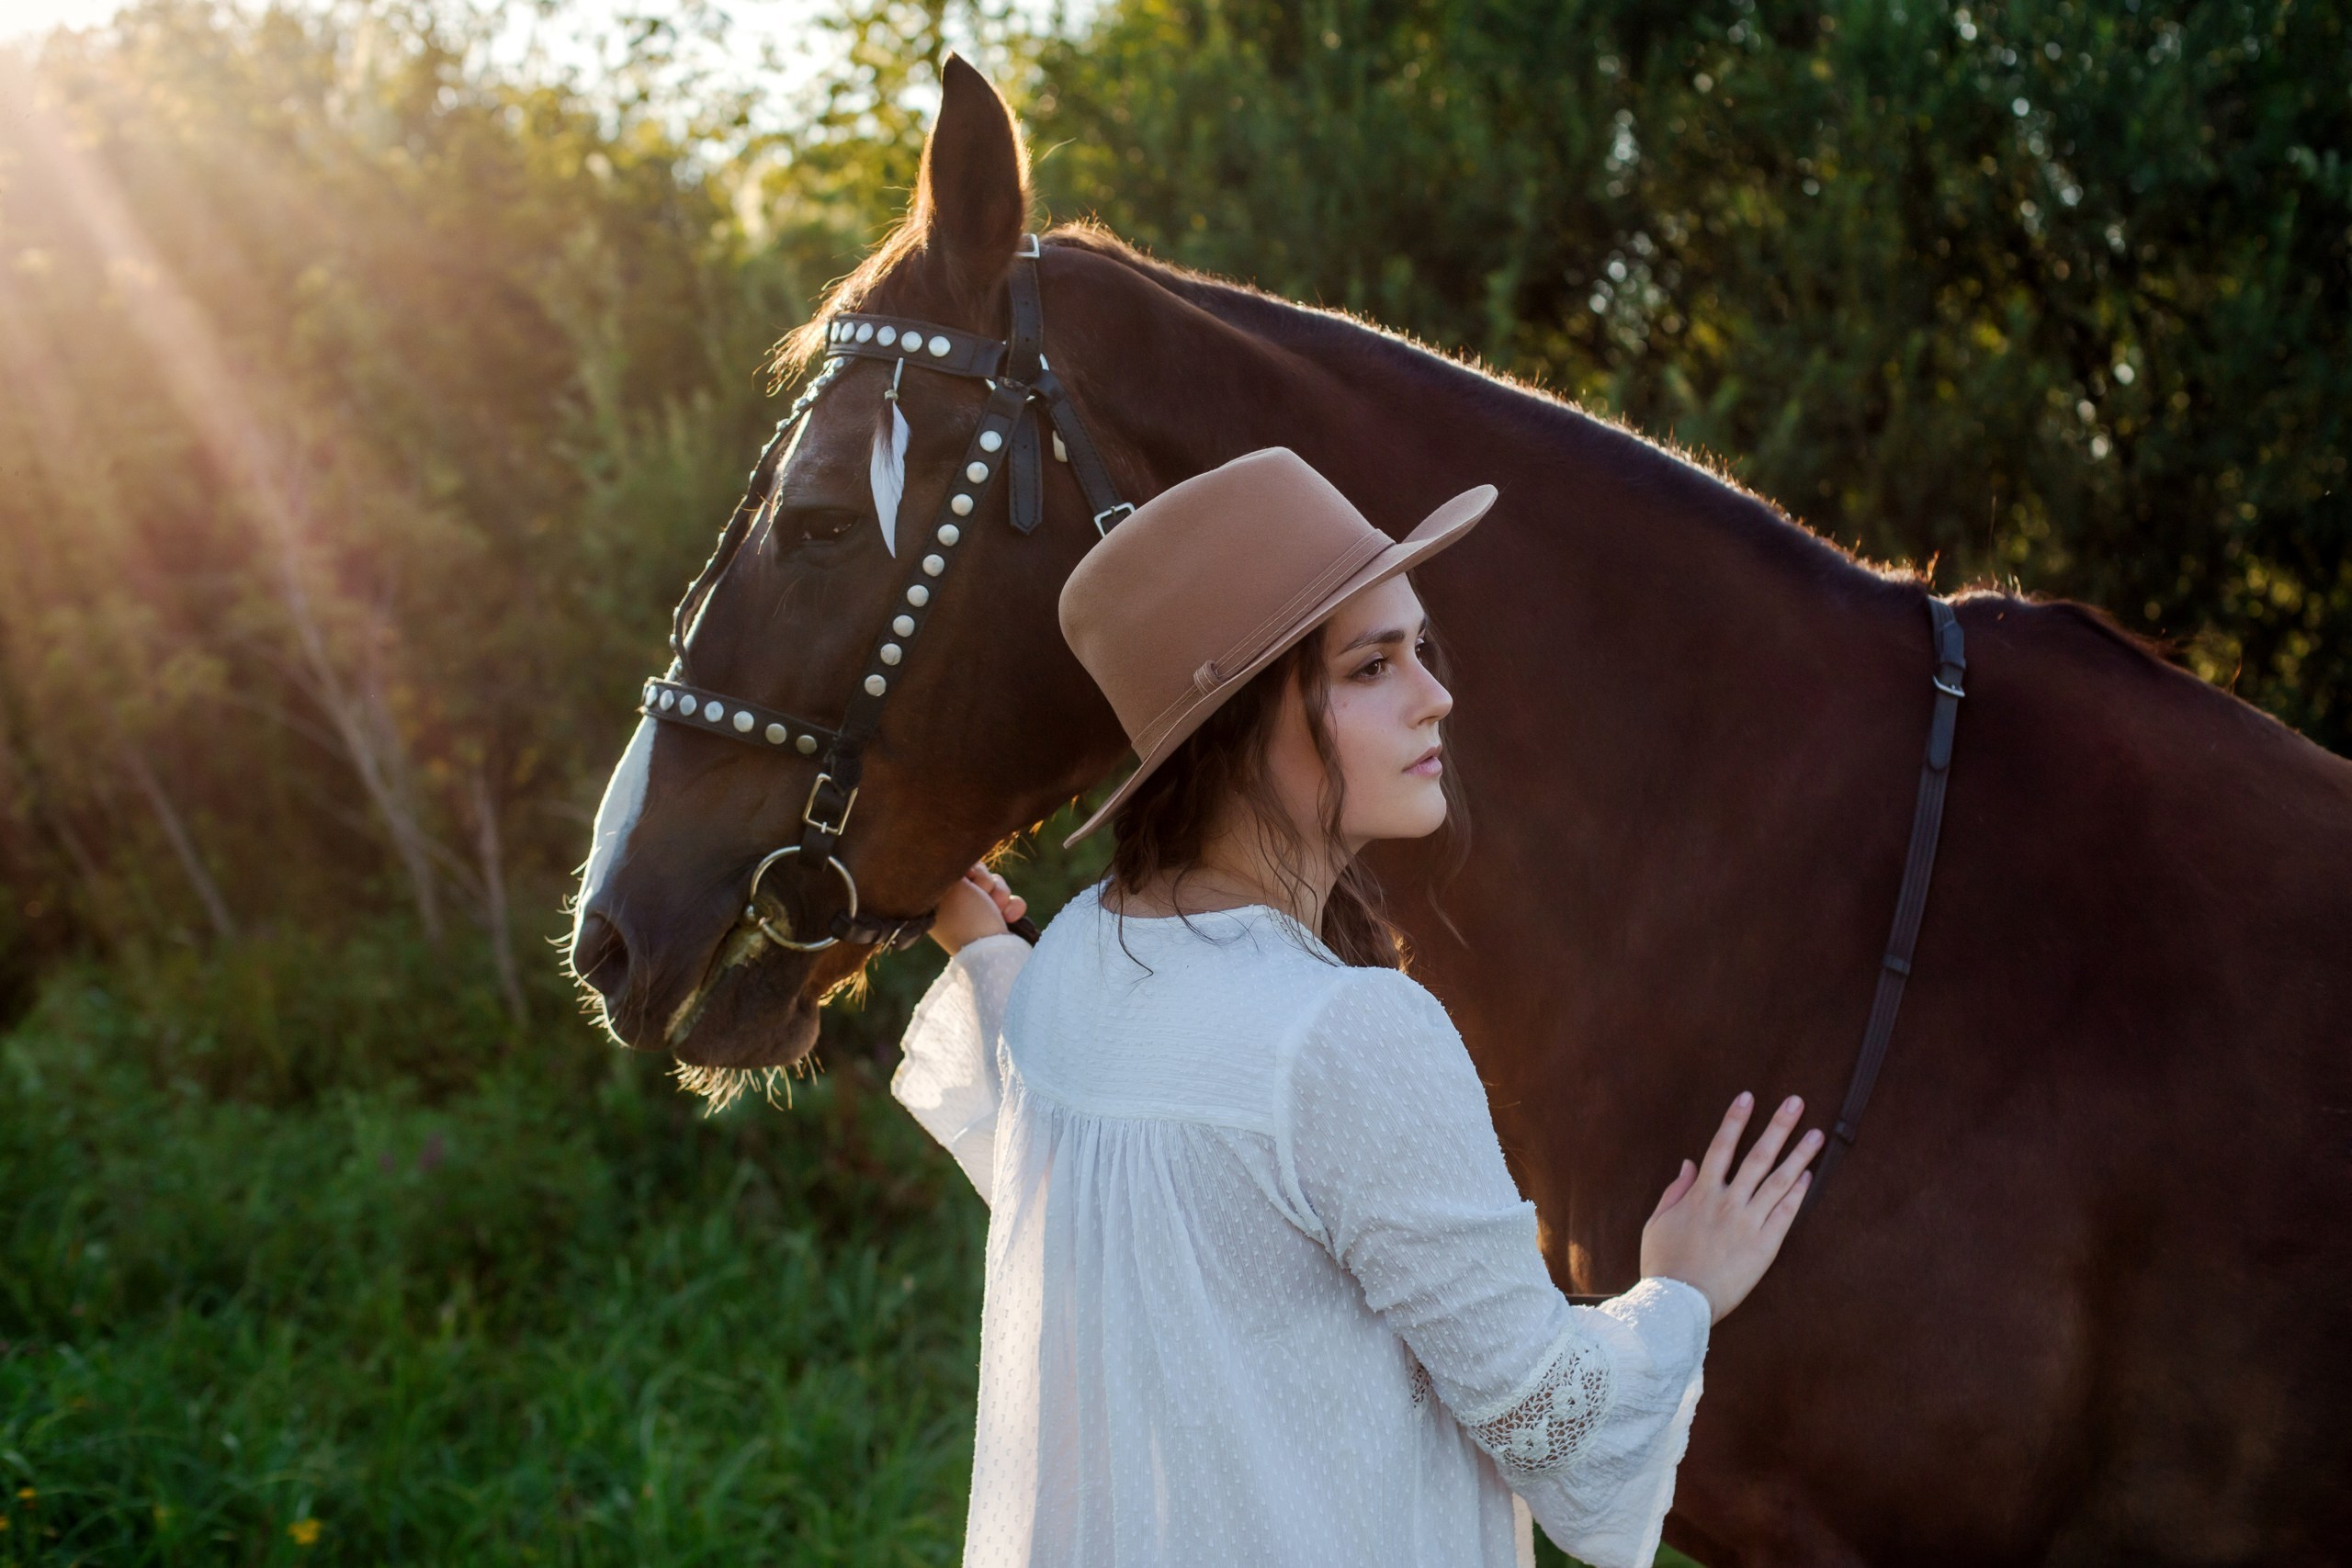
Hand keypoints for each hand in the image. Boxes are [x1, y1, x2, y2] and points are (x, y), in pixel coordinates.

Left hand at [928, 861, 1027, 954]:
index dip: (964, 869)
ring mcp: (975, 915)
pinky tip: (1010, 917)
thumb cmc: (968, 917)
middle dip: (985, 881)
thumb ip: (954, 865)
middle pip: (975, 873)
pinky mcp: (996, 922)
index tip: (965, 878)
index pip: (952, 867)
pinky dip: (1012, 906)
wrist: (992, 953)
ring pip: (994, 884)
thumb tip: (964, 862)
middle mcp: (953, 906)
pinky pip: (1008, 900)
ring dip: (1000, 893)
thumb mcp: (952, 885)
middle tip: (981, 895)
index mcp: (935, 899)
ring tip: (998, 910)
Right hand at [1637, 1092, 1822, 1323]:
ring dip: (1799, 1155)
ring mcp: (1748, 1223)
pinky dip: (1797, 1193)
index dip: (1735, 1120)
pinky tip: (1808, 1176)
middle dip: (1778, 1126)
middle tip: (1796, 1102)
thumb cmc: (1663, 1263)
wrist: (1679, 1302)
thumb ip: (1675, 1191)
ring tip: (1816, 1134)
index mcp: (1701, 1194)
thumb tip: (1689, 1164)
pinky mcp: (1764, 1246)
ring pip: (1778, 1181)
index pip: (1721, 1147)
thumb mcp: (1657, 1222)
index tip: (1748, 1097)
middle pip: (1758, 1156)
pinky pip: (1785, 1214)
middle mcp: (1728, 1203)